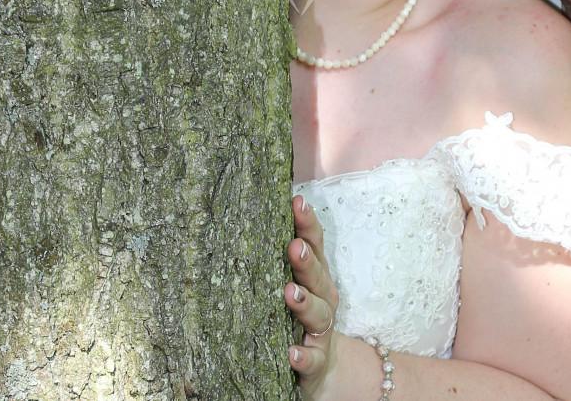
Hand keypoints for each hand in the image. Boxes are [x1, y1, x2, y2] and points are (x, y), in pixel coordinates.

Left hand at [285, 196, 340, 393]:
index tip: (297, 201)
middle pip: (318, 276)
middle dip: (307, 260)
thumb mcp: (294, 285)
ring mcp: (321, 331)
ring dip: (306, 303)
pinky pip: (312, 359)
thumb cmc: (299, 317)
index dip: (307, 224)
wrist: (323, 368)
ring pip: (319, 314)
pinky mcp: (316, 361)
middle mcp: (323, 299)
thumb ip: (277, 259)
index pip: (314, 245)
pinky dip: (304, 355)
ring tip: (290, 294)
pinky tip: (292, 353)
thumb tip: (247, 217)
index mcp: (316, 276)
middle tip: (293, 246)